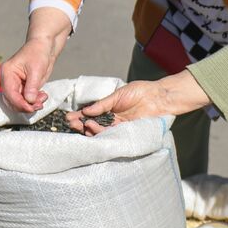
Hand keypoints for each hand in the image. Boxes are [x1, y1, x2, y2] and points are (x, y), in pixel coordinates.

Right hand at [0, 37, 58, 112]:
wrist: (44, 46)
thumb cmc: (38, 53)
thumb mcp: (36, 70)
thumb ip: (32, 87)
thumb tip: (29, 101)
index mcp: (7, 73)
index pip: (10, 93)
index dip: (20, 103)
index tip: (31, 108)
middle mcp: (8, 80)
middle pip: (12, 100)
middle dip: (25, 106)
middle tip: (40, 105)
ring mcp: (15, 84)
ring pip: (18, 102)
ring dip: (31, 104)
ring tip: (43, 99)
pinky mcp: (22, 87)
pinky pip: (25, 99)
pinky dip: (34, 101)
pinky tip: (43, 96)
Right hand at [67, 71, 210, 134]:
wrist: (158, 97)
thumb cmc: (139, 92)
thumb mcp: (117, 96)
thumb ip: (102, 105)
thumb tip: (86, 111)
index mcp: (108, 109)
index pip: (90, 115)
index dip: (79, 117)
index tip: (69, 117)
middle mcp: (111, 119)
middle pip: (92, 125)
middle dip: (80, 125)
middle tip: (71, 124)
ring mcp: (118, 127)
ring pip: (99, 132)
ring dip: (88, 129)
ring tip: (83, 125)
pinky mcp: (126, 132)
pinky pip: (110, 135)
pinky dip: (100, 132)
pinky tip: (92, 127)